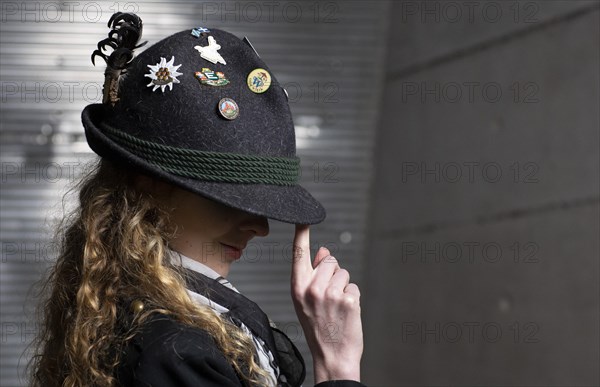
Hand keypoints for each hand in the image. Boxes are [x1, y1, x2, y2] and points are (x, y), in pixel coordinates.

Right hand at [290, 225, 362, 382]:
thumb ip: (313, 274)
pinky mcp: (348, 300)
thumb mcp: (306, 300)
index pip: (299, 255)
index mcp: (297, 287)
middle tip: (328, 297)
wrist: (331, 355)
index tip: (302, 218)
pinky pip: (353, 287)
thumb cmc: (317, 326)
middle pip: (330, 261)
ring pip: (344, 273)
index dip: (301, 235)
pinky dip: (352, 298)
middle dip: (333, 274)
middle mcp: (312, 289)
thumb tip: (324, 251)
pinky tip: (345, 313)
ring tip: (336, 307)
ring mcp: (330, 294)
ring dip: (343, 286)